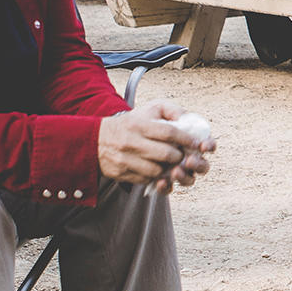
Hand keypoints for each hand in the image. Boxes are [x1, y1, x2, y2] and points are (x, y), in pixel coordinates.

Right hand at [97, 101, 213, 192]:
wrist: (96, 140)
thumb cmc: (130, 124)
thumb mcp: (148, 110)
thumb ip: (170, 110)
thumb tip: (188, 119)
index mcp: (139, 124)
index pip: (169, 132)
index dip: (186, 139)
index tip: (195, 143)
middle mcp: (131, 142)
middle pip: (166, 154)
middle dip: (179, 156)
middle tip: (182, 155)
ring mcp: (126, 160)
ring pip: (158, 171)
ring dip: (168, 169)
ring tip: (169, 163)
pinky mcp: (123, 174)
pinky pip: (147, 180)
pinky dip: (155, 177)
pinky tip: (157, 169)